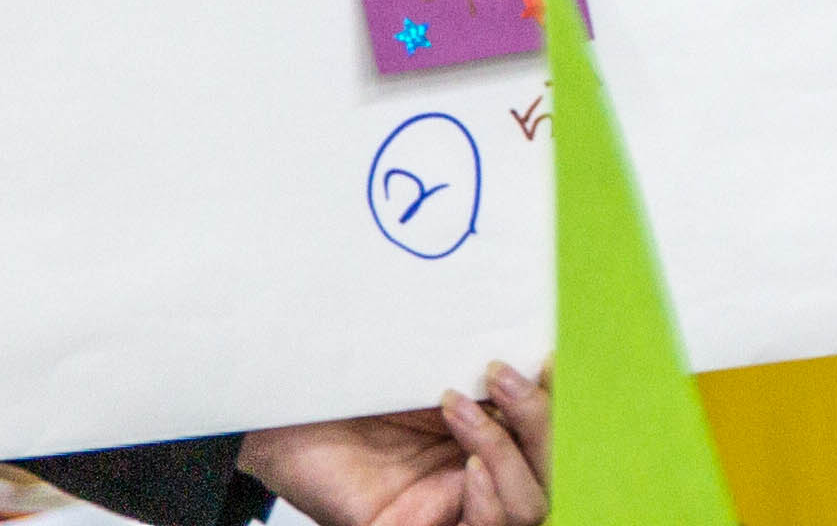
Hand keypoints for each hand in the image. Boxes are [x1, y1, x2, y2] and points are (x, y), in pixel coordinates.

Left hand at [239, 368, 548, 525]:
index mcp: (483, 427)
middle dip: (542, 422)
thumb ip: (470, 360)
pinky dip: (491, 501)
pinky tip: (471, 467)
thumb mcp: (416, 365)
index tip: (549, 353)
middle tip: (503, 376)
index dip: (560, 396)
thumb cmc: (340, 390)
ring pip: (532, 505)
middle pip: (554, 468)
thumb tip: (529, 330)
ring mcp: (453, 507)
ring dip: (510, 453)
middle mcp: (476, 471)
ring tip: (463, 407)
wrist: (276, 418)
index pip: (549, 425)